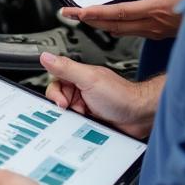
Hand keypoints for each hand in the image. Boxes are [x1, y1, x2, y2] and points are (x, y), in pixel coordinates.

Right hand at [40, 52, 157, 137]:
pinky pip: (75, 125)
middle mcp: (80, 91)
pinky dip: (78, 127)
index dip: (55, 94)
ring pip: (65, 115)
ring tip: (86, 118)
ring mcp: (84, 106)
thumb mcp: (89, 79)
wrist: (139, 115)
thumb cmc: (120, 95)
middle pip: (58, 101)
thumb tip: (45, 56)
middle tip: (77, 111)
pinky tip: (87, 125)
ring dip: (73, 119)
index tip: (62, 102)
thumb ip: (66, 68)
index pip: (54, 83)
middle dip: (65, 109)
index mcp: (77, 77)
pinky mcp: (88, 120)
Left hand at [60, 0, 184, 37]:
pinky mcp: (159, 33)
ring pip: (121, 29)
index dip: (97, 13)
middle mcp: (151, 24)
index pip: (119, 13)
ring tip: (87, 18)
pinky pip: (132, 30)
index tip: (79, 12)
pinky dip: (118, 25)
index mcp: (155, 11)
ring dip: (102, 24)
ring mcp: (154, 31)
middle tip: (71, 15)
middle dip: (90, 20)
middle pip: (113, 24)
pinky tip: (115, 21)